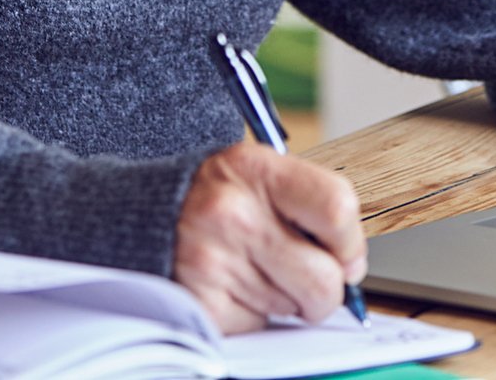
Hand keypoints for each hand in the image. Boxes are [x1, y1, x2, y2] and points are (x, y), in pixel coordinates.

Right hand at [172, 142, 366, 331]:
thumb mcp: (257, 174)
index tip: (345, 255)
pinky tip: (232, 286)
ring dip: (284, 298)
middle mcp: (234, 213)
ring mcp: (214, 260)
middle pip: (325, 278)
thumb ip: (307, 204)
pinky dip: (252, 313)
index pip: (337, 207)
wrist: (143, 215)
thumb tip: (351, 264)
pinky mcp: (202, 304)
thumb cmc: (213, 197)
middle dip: (324, 288)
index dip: (350, 243)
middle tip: (303, 276)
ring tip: (253, 269)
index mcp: (256, 170)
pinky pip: (259, 325)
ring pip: (294, 307)